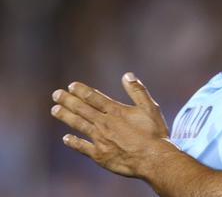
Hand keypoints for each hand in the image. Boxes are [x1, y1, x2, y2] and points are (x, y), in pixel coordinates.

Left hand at [50, 72, 175, 177]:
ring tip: (55, 109)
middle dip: (68, 100)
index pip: (94, 97)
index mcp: (116, 111)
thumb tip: (127, 75)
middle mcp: (104, 124)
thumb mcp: (150, 108)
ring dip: (66, 116)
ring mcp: (100, 140)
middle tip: (56, 94)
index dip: (82, 91)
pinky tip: (66, 138)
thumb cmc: (154, 133)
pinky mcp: (99, 155)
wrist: (153, 159)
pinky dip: (73, 142)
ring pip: (78, 125)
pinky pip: (82, 147)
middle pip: (82, 109)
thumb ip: (137, 91)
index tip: (72, 86)